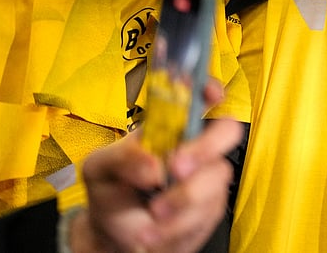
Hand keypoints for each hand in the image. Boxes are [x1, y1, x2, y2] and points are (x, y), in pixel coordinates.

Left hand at [74, 81, 242, 251]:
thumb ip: (122, 157)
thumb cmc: (111, 193)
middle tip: (175, 169)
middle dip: (204, 148)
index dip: (209, 88)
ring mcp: (206, 176)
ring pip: (215, 178)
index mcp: (168, 126)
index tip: (209, 94)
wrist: (116, 237)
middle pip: (226, 131)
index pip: (198, 96)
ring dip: (181, 199)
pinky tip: (154, 231)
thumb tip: (154, 165)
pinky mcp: (211, 206)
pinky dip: (176, 226)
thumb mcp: (99, 170)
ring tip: (153, 214)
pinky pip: (206, 212)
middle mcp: (194, 146)